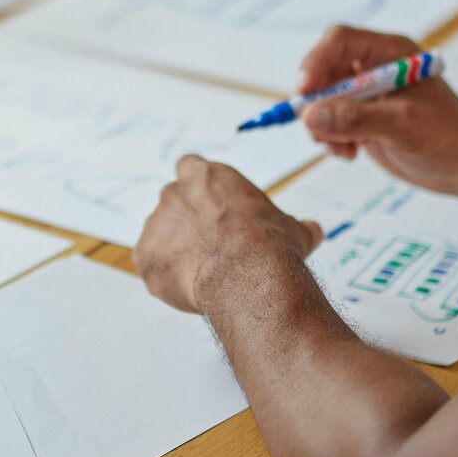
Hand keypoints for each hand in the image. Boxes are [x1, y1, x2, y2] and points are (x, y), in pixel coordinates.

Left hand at [134, 156, 323, 313]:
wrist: (246, 275)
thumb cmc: (269, 246)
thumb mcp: (293, 230)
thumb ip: (297, 227)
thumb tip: (313, 230)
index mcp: (207, 176)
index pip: (190, 168)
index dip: (197, 189)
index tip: (207, 207)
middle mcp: (175, 192)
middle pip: (173, 204)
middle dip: (186, 224)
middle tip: (210, 249)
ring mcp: (156, 223)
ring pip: (160, 236)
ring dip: (175, 251)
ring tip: (204, 274)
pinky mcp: (145, 255)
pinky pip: (151, 265)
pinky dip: (166, 276)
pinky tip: (190, 288)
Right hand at [298, 26, 457, 199]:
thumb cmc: (450, 136)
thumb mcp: (403, 124)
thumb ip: (355, 118)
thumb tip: (309, 116)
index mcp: (390, 53)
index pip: (340, 42)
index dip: (316, 62)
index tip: (304, 91)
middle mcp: (374, 69)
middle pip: (324, 71)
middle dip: (316, 100)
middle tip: (315, 128)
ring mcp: (367, 96)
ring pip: (322, 100)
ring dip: (322, 124)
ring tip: (342, 147)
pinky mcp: (363, 120)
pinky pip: (329, 123)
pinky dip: (330, 138)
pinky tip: (349, 153)